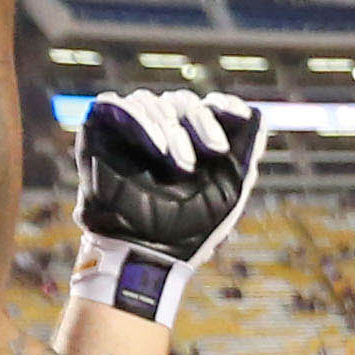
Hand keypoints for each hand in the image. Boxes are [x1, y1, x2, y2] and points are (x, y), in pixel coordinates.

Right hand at [77, 90, 265, 268]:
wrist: (148, 253)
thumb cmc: (190, 230)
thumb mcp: (230, 190)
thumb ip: (245, 152)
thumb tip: (257, 114)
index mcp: (189, 143)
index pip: (204, 107)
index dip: (220, 105)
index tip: (234, 113)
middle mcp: (159, 133)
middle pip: (181, 101)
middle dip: (200, 121)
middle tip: (215, 150)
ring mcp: (128, 131)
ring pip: (151, 101)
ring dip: (172, 128)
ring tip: (181, 164)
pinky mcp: (98, 131)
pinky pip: (116, 104)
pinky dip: (141, 121)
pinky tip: (158, 148)